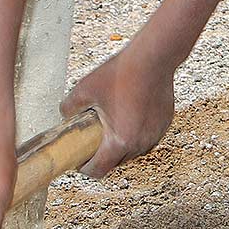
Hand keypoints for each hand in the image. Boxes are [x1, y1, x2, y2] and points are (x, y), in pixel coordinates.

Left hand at [61, 39, 175, 178]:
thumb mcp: (85, 88)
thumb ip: (69, 108)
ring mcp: (155, 135)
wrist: (153, 57)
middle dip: (102, 155)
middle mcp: (140, 143)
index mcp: (120, 141)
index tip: (80, 159)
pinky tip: (128, 115)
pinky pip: (146, 137)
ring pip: (133, 151)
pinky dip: (136, 133)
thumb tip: (64, 116)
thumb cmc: (122, 72)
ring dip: (121, 145)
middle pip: (116, 163)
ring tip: (111, 125)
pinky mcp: (164, 124)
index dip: (85, 167)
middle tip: (92, 139)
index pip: (99, 170)